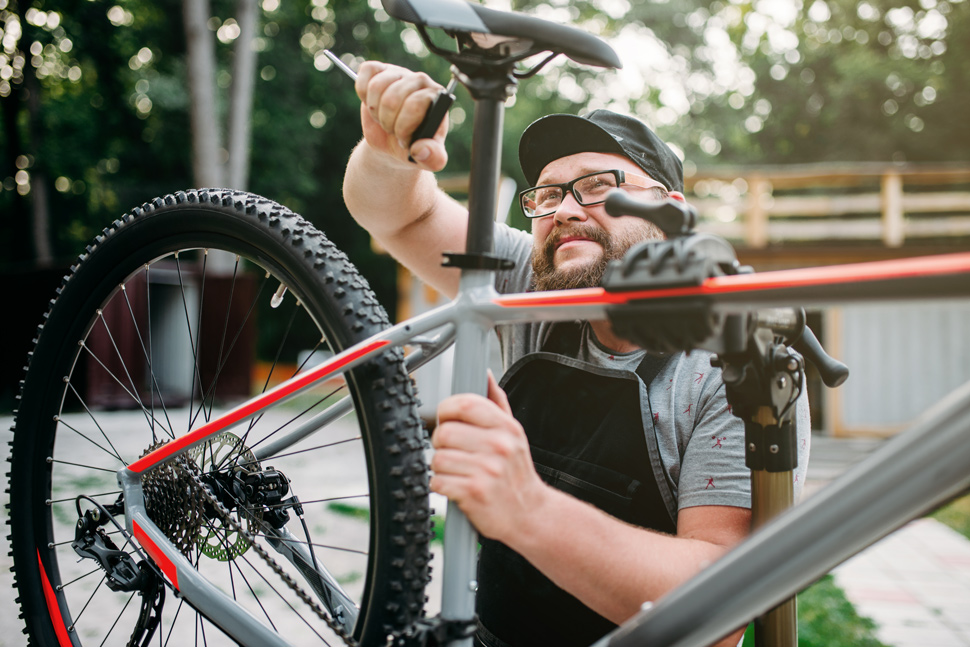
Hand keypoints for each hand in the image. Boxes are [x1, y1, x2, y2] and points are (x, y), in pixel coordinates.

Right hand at [355, 61, 448, 171]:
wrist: (393, 144)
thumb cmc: (413, 146)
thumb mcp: (428, 159)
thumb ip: (433, 158)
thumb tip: (421, 149)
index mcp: (436, 97)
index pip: (414, 105)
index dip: (403, 127)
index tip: (405, 139)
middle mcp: (421, 80)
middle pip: (392, 99)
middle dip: (388, 122)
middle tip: (393, 131)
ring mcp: (400, 72)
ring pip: (376, 88)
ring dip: (376, 112)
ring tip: (384, 119)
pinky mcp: (380, 69)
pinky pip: (366, 74)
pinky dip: (364, 95)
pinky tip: (373, 104)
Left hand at [430, 372, 547, 542]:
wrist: (530, 514)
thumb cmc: (516, 473)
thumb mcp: (514, 434)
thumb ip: (496, 403)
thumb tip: (485, 374)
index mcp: (506, 427)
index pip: (464, 404)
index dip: (447, 410)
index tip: (446, 419)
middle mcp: (498, 446)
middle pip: (444, 432)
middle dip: (440, 443)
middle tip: (451, 451)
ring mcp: (487, 470)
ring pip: (437, 458)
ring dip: (440, 467)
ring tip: (456, 471)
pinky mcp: (474, 493)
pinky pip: (438, 481)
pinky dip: (441, 486)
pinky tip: (456, 487)